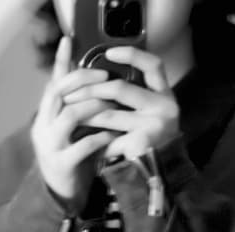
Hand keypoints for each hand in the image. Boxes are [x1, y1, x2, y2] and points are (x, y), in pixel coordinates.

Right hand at [30, 37, 117, 211]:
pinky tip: (114, 133)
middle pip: (58, 93)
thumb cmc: (72, 159)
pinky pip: (84, 146)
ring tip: (113, 104)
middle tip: (105, 76)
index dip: (61, 61)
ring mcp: (51, 145)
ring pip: (70, 116)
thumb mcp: (71, 131)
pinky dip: (101, 137)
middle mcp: (43, 127)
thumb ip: (77, 109)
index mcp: (45, 116)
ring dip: (94, 107)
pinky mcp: (63, 164)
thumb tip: (91, 83)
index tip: (70, 40)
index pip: (52, 82)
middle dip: (82, 81)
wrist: (62, 195)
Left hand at [62, 47, 180, 159]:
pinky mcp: (141, 144)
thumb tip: (99, 77)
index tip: (109, 52)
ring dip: (85, 114)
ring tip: (69, 115)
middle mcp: (164, 108)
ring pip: (108, 114)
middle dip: (90, 90)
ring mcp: (154, 126)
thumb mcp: (149, 114)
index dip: (132, 55)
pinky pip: (109, 139)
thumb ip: (135, 96)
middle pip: (120, 88)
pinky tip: (84, 143)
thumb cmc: (151, 143)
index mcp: (166, 96)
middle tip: (70, 94)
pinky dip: (95, 141)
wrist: (161, 176)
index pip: (153, 65)